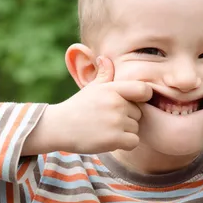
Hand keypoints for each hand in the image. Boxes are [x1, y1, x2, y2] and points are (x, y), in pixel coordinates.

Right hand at [23, 56, 151, 154]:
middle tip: (108, 120)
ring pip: (136, 128)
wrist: (58, 127)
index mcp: (112, 88)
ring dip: (125, 132)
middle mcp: (116, 103)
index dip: (144, 97)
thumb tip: (105, 58)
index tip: (134, 103)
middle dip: (128, 118)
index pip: (144, 90)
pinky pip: (134, 141)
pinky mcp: (114, 139)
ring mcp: (116, 121)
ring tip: (106, 129)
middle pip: (139, 113)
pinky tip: (111, 140)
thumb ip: (104, 75)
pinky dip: (126, 143)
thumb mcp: (91, 88)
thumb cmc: (77, 107)